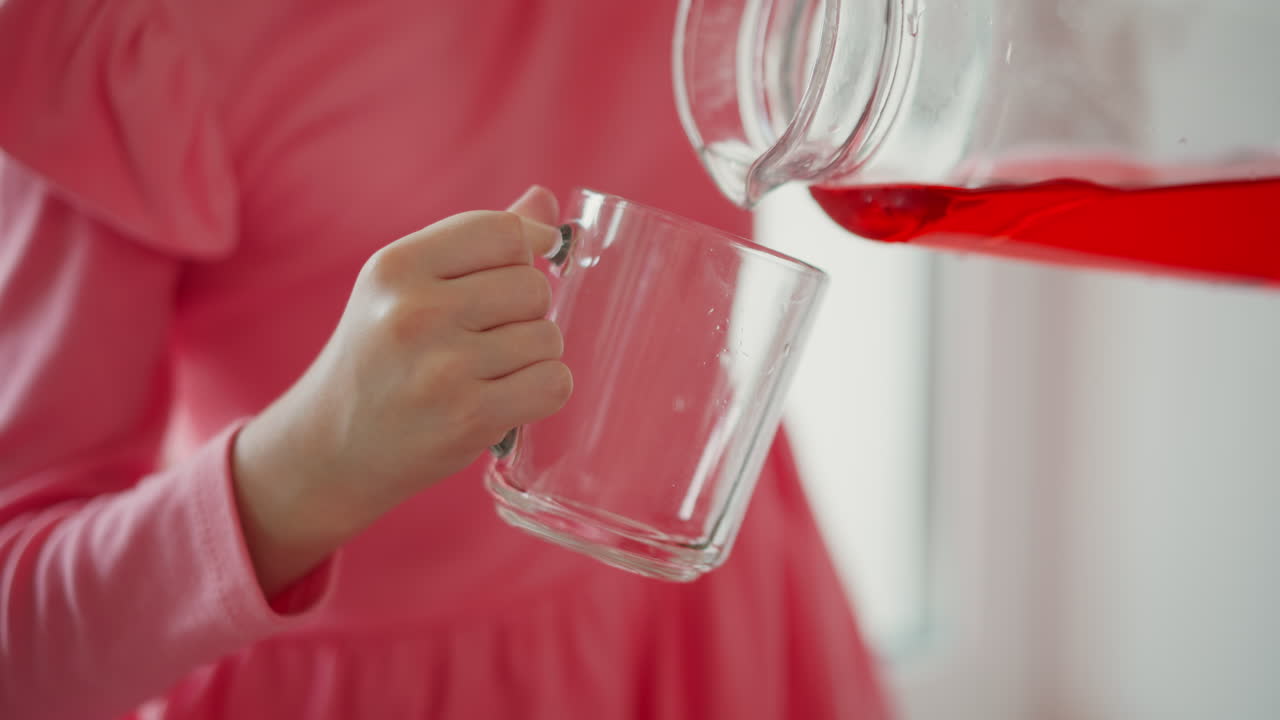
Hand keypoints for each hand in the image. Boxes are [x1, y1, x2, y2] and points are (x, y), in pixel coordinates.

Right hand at [232, 186, 570, 595]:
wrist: (328, 449)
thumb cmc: (377, 359)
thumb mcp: (404, 288)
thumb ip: (476, 241)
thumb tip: (545, 202)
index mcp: (396, 267)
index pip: (501, 232)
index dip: (526, 250)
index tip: (522, 268)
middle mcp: (415, 312)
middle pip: (532, 286)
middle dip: (526, 310)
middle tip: (488, 335)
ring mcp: (442, 368)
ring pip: (548, 336)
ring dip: (534, 355)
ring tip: (491, 370)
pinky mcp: (468, 418)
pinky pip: (553, 384)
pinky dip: (543, 391)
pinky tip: (508, 397)